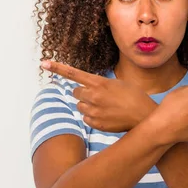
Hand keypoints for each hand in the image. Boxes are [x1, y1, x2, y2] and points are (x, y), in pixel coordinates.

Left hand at [41, 60, 156, 132]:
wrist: (144, 117)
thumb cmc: (134, 97)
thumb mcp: (118, 84)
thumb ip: (100, 85)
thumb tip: (88, 89)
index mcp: (99, 83)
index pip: (74, 74)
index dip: (57, 68)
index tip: (44, 63)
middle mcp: (94, 96)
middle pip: (76, 92)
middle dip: (84, 92)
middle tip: (99, 95)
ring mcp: (94, 111)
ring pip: (80, 106)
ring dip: (89, 105)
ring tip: (107, 107)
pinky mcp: (95, 123)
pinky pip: (86, 118)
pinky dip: (94, 117)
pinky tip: (107, 116)